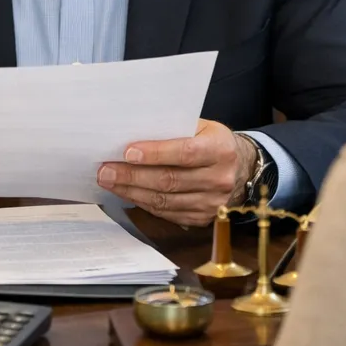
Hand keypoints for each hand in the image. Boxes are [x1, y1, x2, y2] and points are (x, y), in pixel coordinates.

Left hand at [96, 119, 257, 225]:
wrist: (240, 169)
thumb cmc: (212, 142)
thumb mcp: (202, 127)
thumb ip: (174, 129)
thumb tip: (134, 132)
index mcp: (220, 149)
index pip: (185, 153)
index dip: (155, 154)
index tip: (127, 152)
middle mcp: (219, 178)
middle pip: (170, 180)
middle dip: (133, 176)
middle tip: (105, 170)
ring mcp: (212, 203)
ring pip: (165, 200)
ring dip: (132, 191)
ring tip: (109, 181)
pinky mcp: (202, 218)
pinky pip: (167, 213)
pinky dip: (143, 203)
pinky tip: (127, 193)